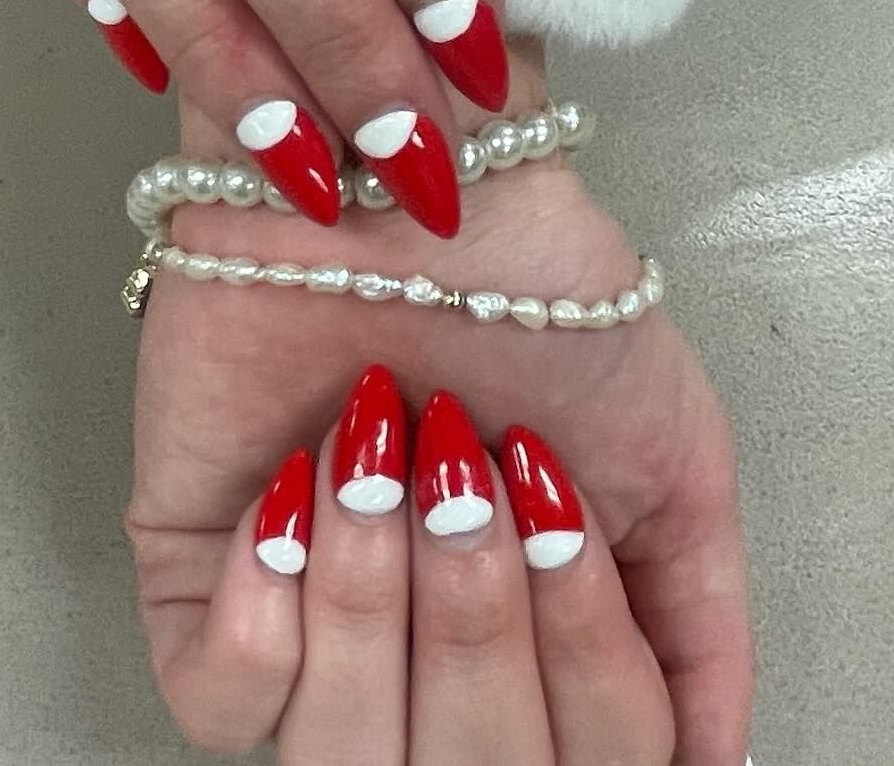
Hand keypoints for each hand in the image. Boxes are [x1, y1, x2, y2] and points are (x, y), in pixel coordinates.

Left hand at [129, 48, 752, 762]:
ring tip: (385, 455)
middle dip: (487, 615)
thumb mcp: (670, 462)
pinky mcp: (196, 575)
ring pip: (344, 756)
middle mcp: (424, 656)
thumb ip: (698, 627)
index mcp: (535, 646)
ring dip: (386, 591)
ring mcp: (305, 623)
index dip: (587, 670)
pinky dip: (274, 601)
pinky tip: (299, 489)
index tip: (564, 524)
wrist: (413, 184)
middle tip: (478, 476)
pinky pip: (222, 700)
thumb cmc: (533, 298)